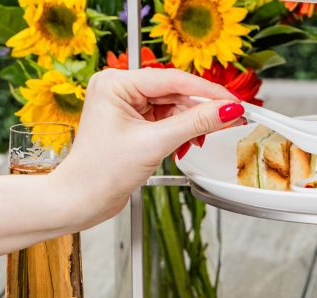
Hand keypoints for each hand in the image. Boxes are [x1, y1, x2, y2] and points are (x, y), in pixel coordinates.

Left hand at [52, 68, 245, 228]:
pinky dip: (182, 133)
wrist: (82, 199)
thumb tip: (226, 110)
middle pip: (175, 93)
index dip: (207, 91)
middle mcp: (120, 90)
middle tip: (230, 120)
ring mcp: (127, 107)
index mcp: (116, 83)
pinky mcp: (133, 124)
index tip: (233, 101)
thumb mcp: (155, 143)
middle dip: (201, 111)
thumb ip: (195, 124)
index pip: (172, 79)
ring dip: (192, 124)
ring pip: (174, 108)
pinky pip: (167, 121)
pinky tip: (190, 143)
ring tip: (203, 140)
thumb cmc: (101, 172)